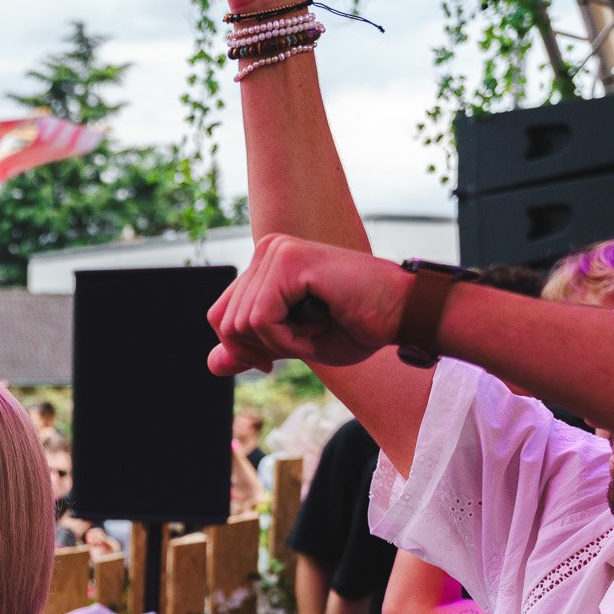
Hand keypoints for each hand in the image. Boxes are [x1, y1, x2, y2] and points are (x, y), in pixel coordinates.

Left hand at [207, 234, 411, 375]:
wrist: (403, 315)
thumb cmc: (358, 327)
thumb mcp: (291, 346)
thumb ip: (250, 350)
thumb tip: (210, 364)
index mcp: (266, 265)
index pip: (221, 315)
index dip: (241, 348)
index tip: (271, 360)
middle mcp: (267, 249)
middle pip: (225, 322)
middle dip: (263, 347)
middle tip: (308, 337)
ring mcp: (276, 250)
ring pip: (241, 323)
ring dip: (282, 343)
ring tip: (319, 326)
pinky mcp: (287, 261)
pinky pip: (261, 320)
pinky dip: (288, 340)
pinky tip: (319, 325)